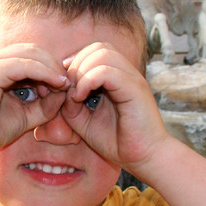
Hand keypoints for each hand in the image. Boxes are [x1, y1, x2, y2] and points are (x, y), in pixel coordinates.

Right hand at [0, 43, 69, 156]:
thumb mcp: (27, 115)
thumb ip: (45, 104)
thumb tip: (65, 92)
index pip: (30, 55)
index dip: (50, 66)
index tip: (64, 85)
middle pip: (32, 50)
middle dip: (53, 64)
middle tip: (67, 83)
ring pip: (30, 54)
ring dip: (51, 68)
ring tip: (63, 85)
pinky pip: (24, 64)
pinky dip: (44, 72)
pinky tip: (56, 84)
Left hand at [59, 42, 167, 171]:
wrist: (143, 158)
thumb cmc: (117, 141)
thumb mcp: (84, 121)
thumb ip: (70, 104)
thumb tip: (62, 90)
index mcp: (117, 77)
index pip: (95, 51)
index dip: (75, 63)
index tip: (65, 86)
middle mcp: (126, 73)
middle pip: (98, 47)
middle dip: (76, 64)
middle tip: (69, 90)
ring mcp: (132, 78)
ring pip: (102, 53)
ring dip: (81, 71)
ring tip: (75, 94)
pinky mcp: (135, 88)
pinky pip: (107, 71)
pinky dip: (88, 80)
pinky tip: (81, 97)